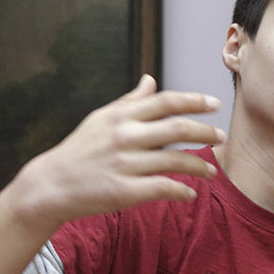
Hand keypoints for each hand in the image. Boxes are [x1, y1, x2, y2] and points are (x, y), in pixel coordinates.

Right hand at [14, 75, 225, 229]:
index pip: (165, 102)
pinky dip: (181, 191)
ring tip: (211, 172)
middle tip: (221, 137)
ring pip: (176, 161)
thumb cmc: (80, 150)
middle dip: (205, 132)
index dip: (194, 101)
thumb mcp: (101, 119)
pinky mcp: (125, 191)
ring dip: (199, 166)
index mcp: (121, 116)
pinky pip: (163, 188)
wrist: (52, 184)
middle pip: (177, 129)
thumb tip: (151, 80)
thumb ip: (130, 101)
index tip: (214, 103)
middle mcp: (125, 136)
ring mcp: (125, 164)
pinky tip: (190, 193)